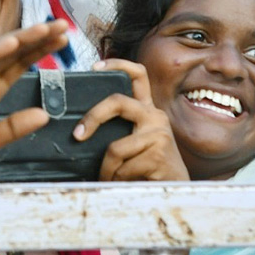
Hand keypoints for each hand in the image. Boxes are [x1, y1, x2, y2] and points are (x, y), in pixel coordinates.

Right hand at [0, 20, 68, 166]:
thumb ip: (11, 129)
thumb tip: (45, 116)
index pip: (20, 66)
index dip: (40, 51)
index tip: (63, 39)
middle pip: (14, 54)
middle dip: (39, 39)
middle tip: (64, 26)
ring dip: (21, 40)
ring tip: (45, 28)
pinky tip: (9, 44)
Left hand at [72, 59, 188, 180]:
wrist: (176, 189)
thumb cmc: (149, 166)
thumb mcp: (137, 140)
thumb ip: (120, 128)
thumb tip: (81, 129)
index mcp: (147, 109)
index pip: (138, 74)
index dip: (117, 65)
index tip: (95, 66)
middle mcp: (155, 116)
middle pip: (117, 102)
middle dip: (93, 117)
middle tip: (77, 134)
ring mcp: (158, 134)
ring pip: (115, 148)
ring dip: (106, 168)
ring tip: (108, 177)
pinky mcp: (158, 154)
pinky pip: (123, 168)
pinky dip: (116, 179)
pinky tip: (123, 183)